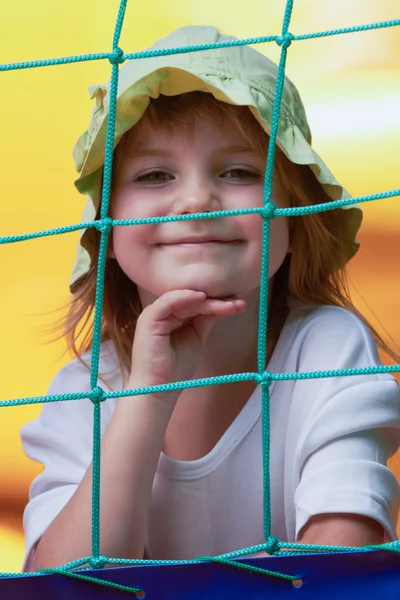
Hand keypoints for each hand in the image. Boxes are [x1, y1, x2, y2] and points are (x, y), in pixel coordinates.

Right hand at [128, 290, 244, 401]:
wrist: (159, 389)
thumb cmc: (175, 369)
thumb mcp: (197, 337)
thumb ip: (205, 319)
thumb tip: (224, 304)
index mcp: (170, 315)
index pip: (195, 302)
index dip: (217, 301)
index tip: (238, 303)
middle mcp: (161, 311)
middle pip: (191, 299)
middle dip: (216, 300)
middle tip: (239, 302)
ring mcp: (153, 314)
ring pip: (183, 299)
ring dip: (207, 300)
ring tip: (229, 303)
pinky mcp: (149, 320)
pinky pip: (168, 302)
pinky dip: (185, 297)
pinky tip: (202, 297)